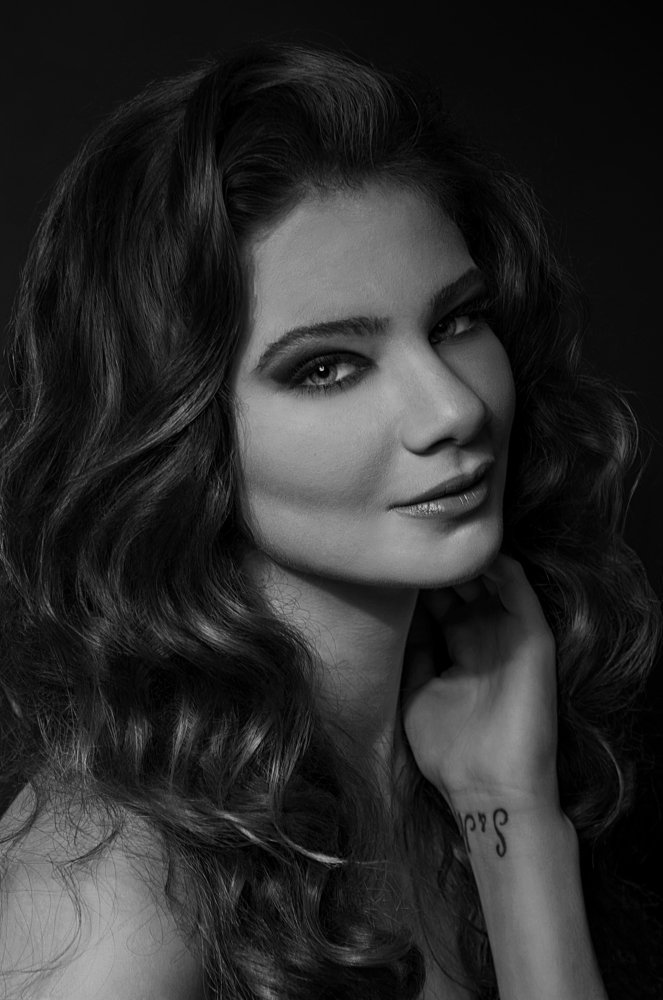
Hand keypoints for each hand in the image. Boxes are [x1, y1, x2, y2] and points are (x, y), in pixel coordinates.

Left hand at [401, 553, 559, 810]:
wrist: (487, 789)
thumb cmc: (451, 752)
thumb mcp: (417, 694)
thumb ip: (412, 656)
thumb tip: (397, 620)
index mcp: (462, 649)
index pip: (440, 601)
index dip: (418, 581)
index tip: (393, 559)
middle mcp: (487, 637)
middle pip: (463, 585)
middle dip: (439, 563)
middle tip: (413, 539)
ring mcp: (510, 636)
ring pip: (491, 580)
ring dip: (466, 559)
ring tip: (440, 537)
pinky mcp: (533, 640)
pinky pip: (520, 593)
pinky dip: (502, 568)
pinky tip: (478, 553)